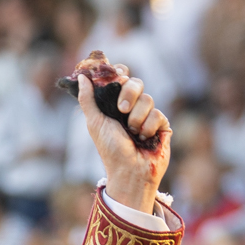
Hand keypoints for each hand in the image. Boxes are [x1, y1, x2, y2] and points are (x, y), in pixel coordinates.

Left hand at [78, 66, 170, 213]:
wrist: (129, 170)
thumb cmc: (110, 149)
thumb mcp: (95, 122)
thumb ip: (88, 99)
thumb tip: (82, 77)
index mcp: (114, 104)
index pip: (120, 78)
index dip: (119, 74)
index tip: (116, 76)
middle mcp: (132, 107)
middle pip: (135, 82)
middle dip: (129, 93)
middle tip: (122, 109)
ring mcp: (148, 114)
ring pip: (148, 98)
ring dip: (137, 117)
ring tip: (132, 133)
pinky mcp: (162, 124)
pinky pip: (158, 114)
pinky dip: (148, 127)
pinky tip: (144, 138)